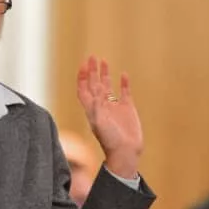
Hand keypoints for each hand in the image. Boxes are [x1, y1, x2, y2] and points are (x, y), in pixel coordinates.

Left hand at [77, 56, 142, 178]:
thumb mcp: (100, 122)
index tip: (83, 64)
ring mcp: (114, 107)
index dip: (81, 77)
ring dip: (105, 74)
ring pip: (107, 86)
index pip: (83, 89)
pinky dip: (124, 83)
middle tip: (92, 56)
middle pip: (93, 84)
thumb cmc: (110, 140)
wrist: (126, 152)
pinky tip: (124, 74)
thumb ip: (97, 105)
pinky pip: (125, 93)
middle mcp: (101, 105)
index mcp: (91, 109)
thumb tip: (97, 88)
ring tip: (103, 60)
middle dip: (91, 71)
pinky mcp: (127, 109)